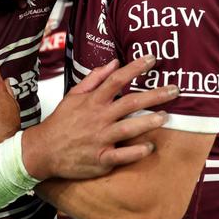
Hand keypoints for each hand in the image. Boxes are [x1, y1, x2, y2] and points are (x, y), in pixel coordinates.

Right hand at [22, 56, 178, 179]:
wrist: (44, 150)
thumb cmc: (61, 122)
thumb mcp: (73, 95)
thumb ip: (94, 79)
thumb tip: (113, 63)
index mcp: (92, 101)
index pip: (116, 80)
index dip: (134, 68)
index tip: (151, 59)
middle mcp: (98, 118)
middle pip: (129, 103)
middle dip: (154, 95)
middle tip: (174, 89)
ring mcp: (100, 139)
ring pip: (128, 128)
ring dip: (148, 122)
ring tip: (166, 117)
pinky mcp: (101, 159)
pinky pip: (122, 155)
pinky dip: (136, 152)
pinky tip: (150, 147)